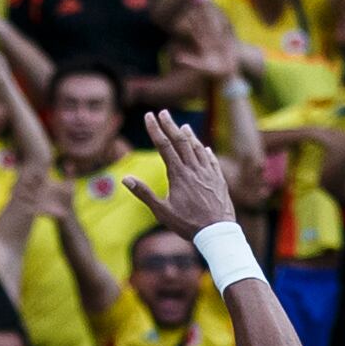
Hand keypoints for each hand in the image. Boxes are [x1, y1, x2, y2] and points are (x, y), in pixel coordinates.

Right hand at [130, 110, 238, 234]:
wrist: (217, 232)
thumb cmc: (188, 224)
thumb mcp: (162, 211)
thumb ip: (144, 193)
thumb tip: (125, 179)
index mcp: (178, 175)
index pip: (164, 146)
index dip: (155, 129)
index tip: (149, 116)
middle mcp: (194, 169)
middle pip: (181, 142)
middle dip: (170, 125)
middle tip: (163, 112)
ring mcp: (208, 173)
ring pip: (198, 149)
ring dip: (189, 136)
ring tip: (183, 126)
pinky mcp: (219, 180)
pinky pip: (212, 161)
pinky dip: (206, 152)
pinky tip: (205, 148)